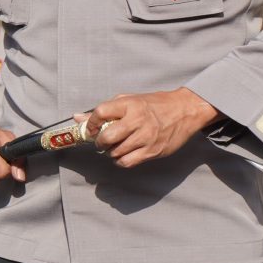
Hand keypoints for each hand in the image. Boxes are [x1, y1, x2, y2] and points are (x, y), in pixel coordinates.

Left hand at [83, 88, 219, 168]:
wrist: (185, 110)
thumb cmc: (155, 104)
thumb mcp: (130, 100)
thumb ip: (106, 110)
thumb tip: (78, 118)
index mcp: (130, 105)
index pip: (101, 113)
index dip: (91, 123)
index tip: (91, 128)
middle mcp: (137, 121)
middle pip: (106, 137)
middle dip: (99, 142)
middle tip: (101, 141)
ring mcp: (145, 138)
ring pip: (115, 152)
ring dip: (110, 152)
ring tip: (114, 146)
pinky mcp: (152, 151)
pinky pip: (127, 162)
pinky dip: (120, 161)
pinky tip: (123, 154)